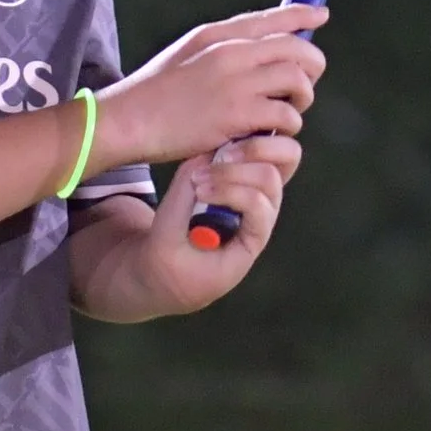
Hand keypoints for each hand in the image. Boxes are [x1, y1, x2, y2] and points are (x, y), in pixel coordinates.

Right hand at [66, 131, 303, 321]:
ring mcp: (251, 206)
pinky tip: (210, 154)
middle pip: (270, 182)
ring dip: (238, 160)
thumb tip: (200, 158)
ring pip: (266, 168)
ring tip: (205, 163)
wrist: (161, 276)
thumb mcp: (163, 242)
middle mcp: (257, 223)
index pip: (259, 209)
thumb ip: (180, 202)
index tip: (198, 192)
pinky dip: (234, 155)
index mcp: (246, 246)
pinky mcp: (238, 192)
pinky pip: (250, 165)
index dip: (232, 192)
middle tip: (201, 172)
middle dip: (237, 170)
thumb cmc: (164, 268)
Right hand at [94, 6, 324, 171]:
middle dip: (311, 65)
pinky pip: (285, 115)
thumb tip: (257, 51)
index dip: (301, 14)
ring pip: (297, 80)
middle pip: (296, 47)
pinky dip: (285, 126)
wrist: (128, 120)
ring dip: (301, 98)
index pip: (270, 18)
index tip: (321, 14)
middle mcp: (231, 52)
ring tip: (287, 112)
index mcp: (217, 34)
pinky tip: (270, 133)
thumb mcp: (186, 54)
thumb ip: (221, 49)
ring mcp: (236, 82)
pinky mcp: (238, 115)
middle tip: (303, 84)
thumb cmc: (154, 93)